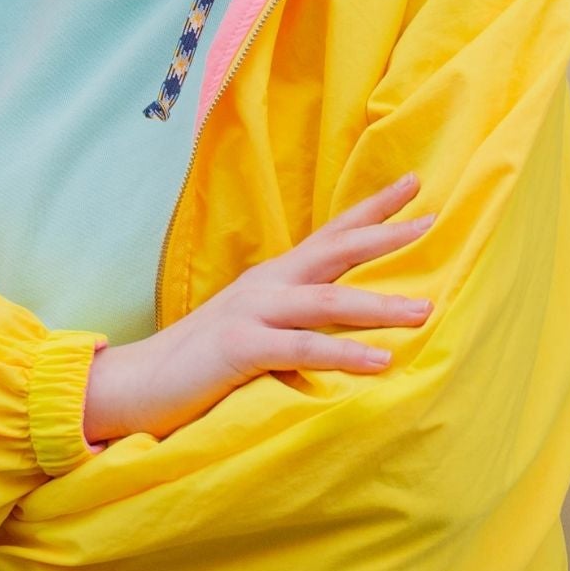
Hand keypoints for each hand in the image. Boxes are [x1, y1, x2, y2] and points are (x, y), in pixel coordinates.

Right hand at [83, 172, 436, 444]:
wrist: (136, 383)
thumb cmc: (199, 362)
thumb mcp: (253, 327)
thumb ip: (292, 317)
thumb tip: (342, 317)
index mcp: (272, 278)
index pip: (329, 236)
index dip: (371, 211)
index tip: (413, 187)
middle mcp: (265, 285)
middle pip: (335, 251)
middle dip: (386, 235)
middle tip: (434, 220)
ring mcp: (252, 313)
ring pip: (328, 302)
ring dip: (380, 305)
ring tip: (426, 310)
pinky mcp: (241, 349)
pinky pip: (303, 349)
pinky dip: (345, 353)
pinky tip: (381, 360)